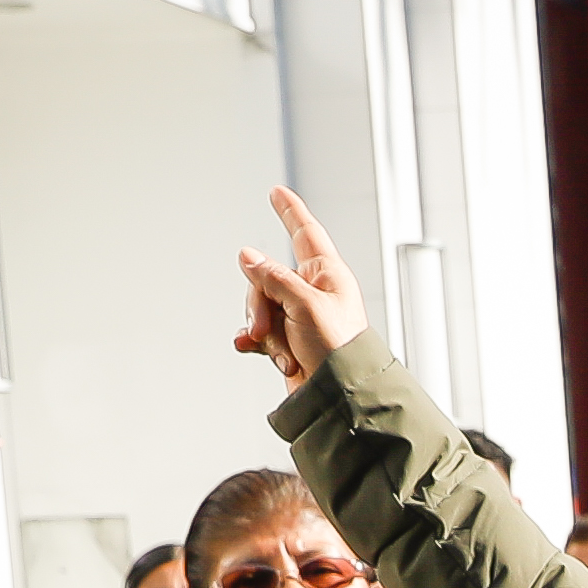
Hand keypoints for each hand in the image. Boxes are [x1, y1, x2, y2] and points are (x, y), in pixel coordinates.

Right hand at [228, 184, 364, 385]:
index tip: (277, 192)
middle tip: (266, 327)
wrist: (339, 395)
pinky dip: (254, 340)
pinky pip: (259, 330)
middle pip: (267, 277)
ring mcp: (299, 316)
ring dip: (264, 330)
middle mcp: (313, 292)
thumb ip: (273, 277)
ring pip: (260, 305)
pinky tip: (251, 346)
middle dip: (260, 303)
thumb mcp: (304, 305)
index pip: (305, 233)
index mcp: (327, 275)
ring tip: (282, 350)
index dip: (290, 211)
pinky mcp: (289, 339)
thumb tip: (248, 256)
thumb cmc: (338, 350)